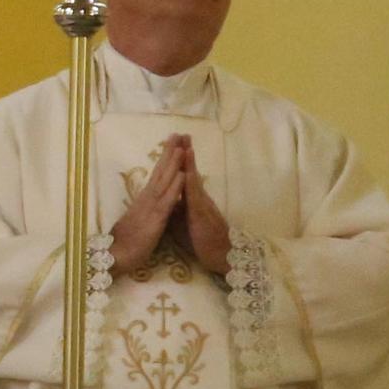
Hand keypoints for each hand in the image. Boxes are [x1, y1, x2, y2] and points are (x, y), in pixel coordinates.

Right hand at [107, 140, 184, 276]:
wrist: (115, 257)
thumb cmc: (126, 243)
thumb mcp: (139, 222)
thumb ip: (146, 210)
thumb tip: (152, 202)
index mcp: (144, 200)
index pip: (157, 176)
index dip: (165, 159)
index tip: (172, 143)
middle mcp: (146, 199)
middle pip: (160, 172)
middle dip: (170, 153)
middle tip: (178, 134)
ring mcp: (150, 207)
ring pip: (164, 181)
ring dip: (173, 163)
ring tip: (182, 146)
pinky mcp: (155, 219)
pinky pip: (167, 200)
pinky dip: (175, 186)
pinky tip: (182, 174)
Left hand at [175, 141, 232, 275]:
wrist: (220, 255)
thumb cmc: (201, 239)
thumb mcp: (182, 221)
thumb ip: (176, 208)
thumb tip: (168, 199)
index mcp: (190, 199)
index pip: (182, 175)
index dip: (177, 160)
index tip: (173, 143)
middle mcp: (197, 198)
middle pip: (189, 172)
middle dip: (184, 153)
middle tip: (181, 134)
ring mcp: (201, 205)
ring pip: (193, 181)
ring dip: (188, 164)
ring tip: (184, 146)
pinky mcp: (201, 215)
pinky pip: (195, 198)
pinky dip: (190, 185)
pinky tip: (187, 173)